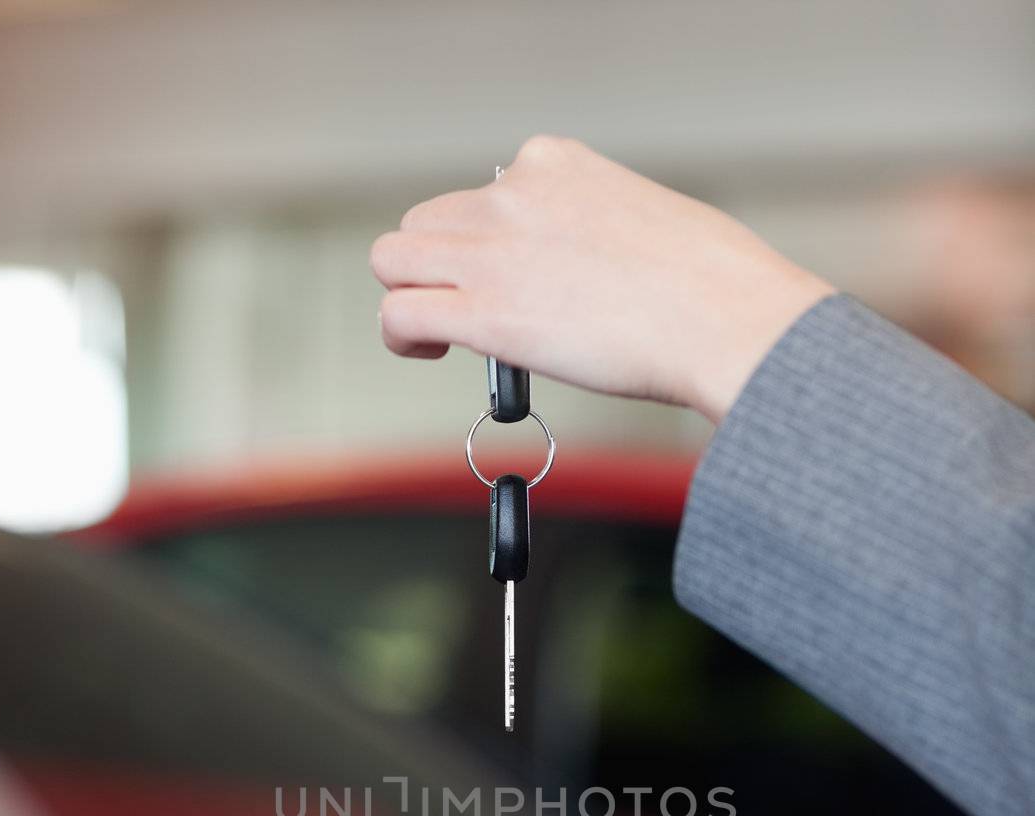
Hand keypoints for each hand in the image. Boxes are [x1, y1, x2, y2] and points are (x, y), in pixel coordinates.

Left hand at [371, 135, 832, 422]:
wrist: (721, 317)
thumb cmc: (709, 283)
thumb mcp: (646, 218)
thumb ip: (596, 233)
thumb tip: (580, 278)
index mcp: (554, 163)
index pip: (486, 192)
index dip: (491, 243)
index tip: (519, 277)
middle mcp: (512, 195)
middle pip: (429, 221)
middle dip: (441, 266)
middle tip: (469, 307)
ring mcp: (490, 251)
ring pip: (395, 258)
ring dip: (408, 294)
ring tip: (434, 332)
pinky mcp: (481, 311)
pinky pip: (399, 312)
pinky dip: (400, 336)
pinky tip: (426, 351)